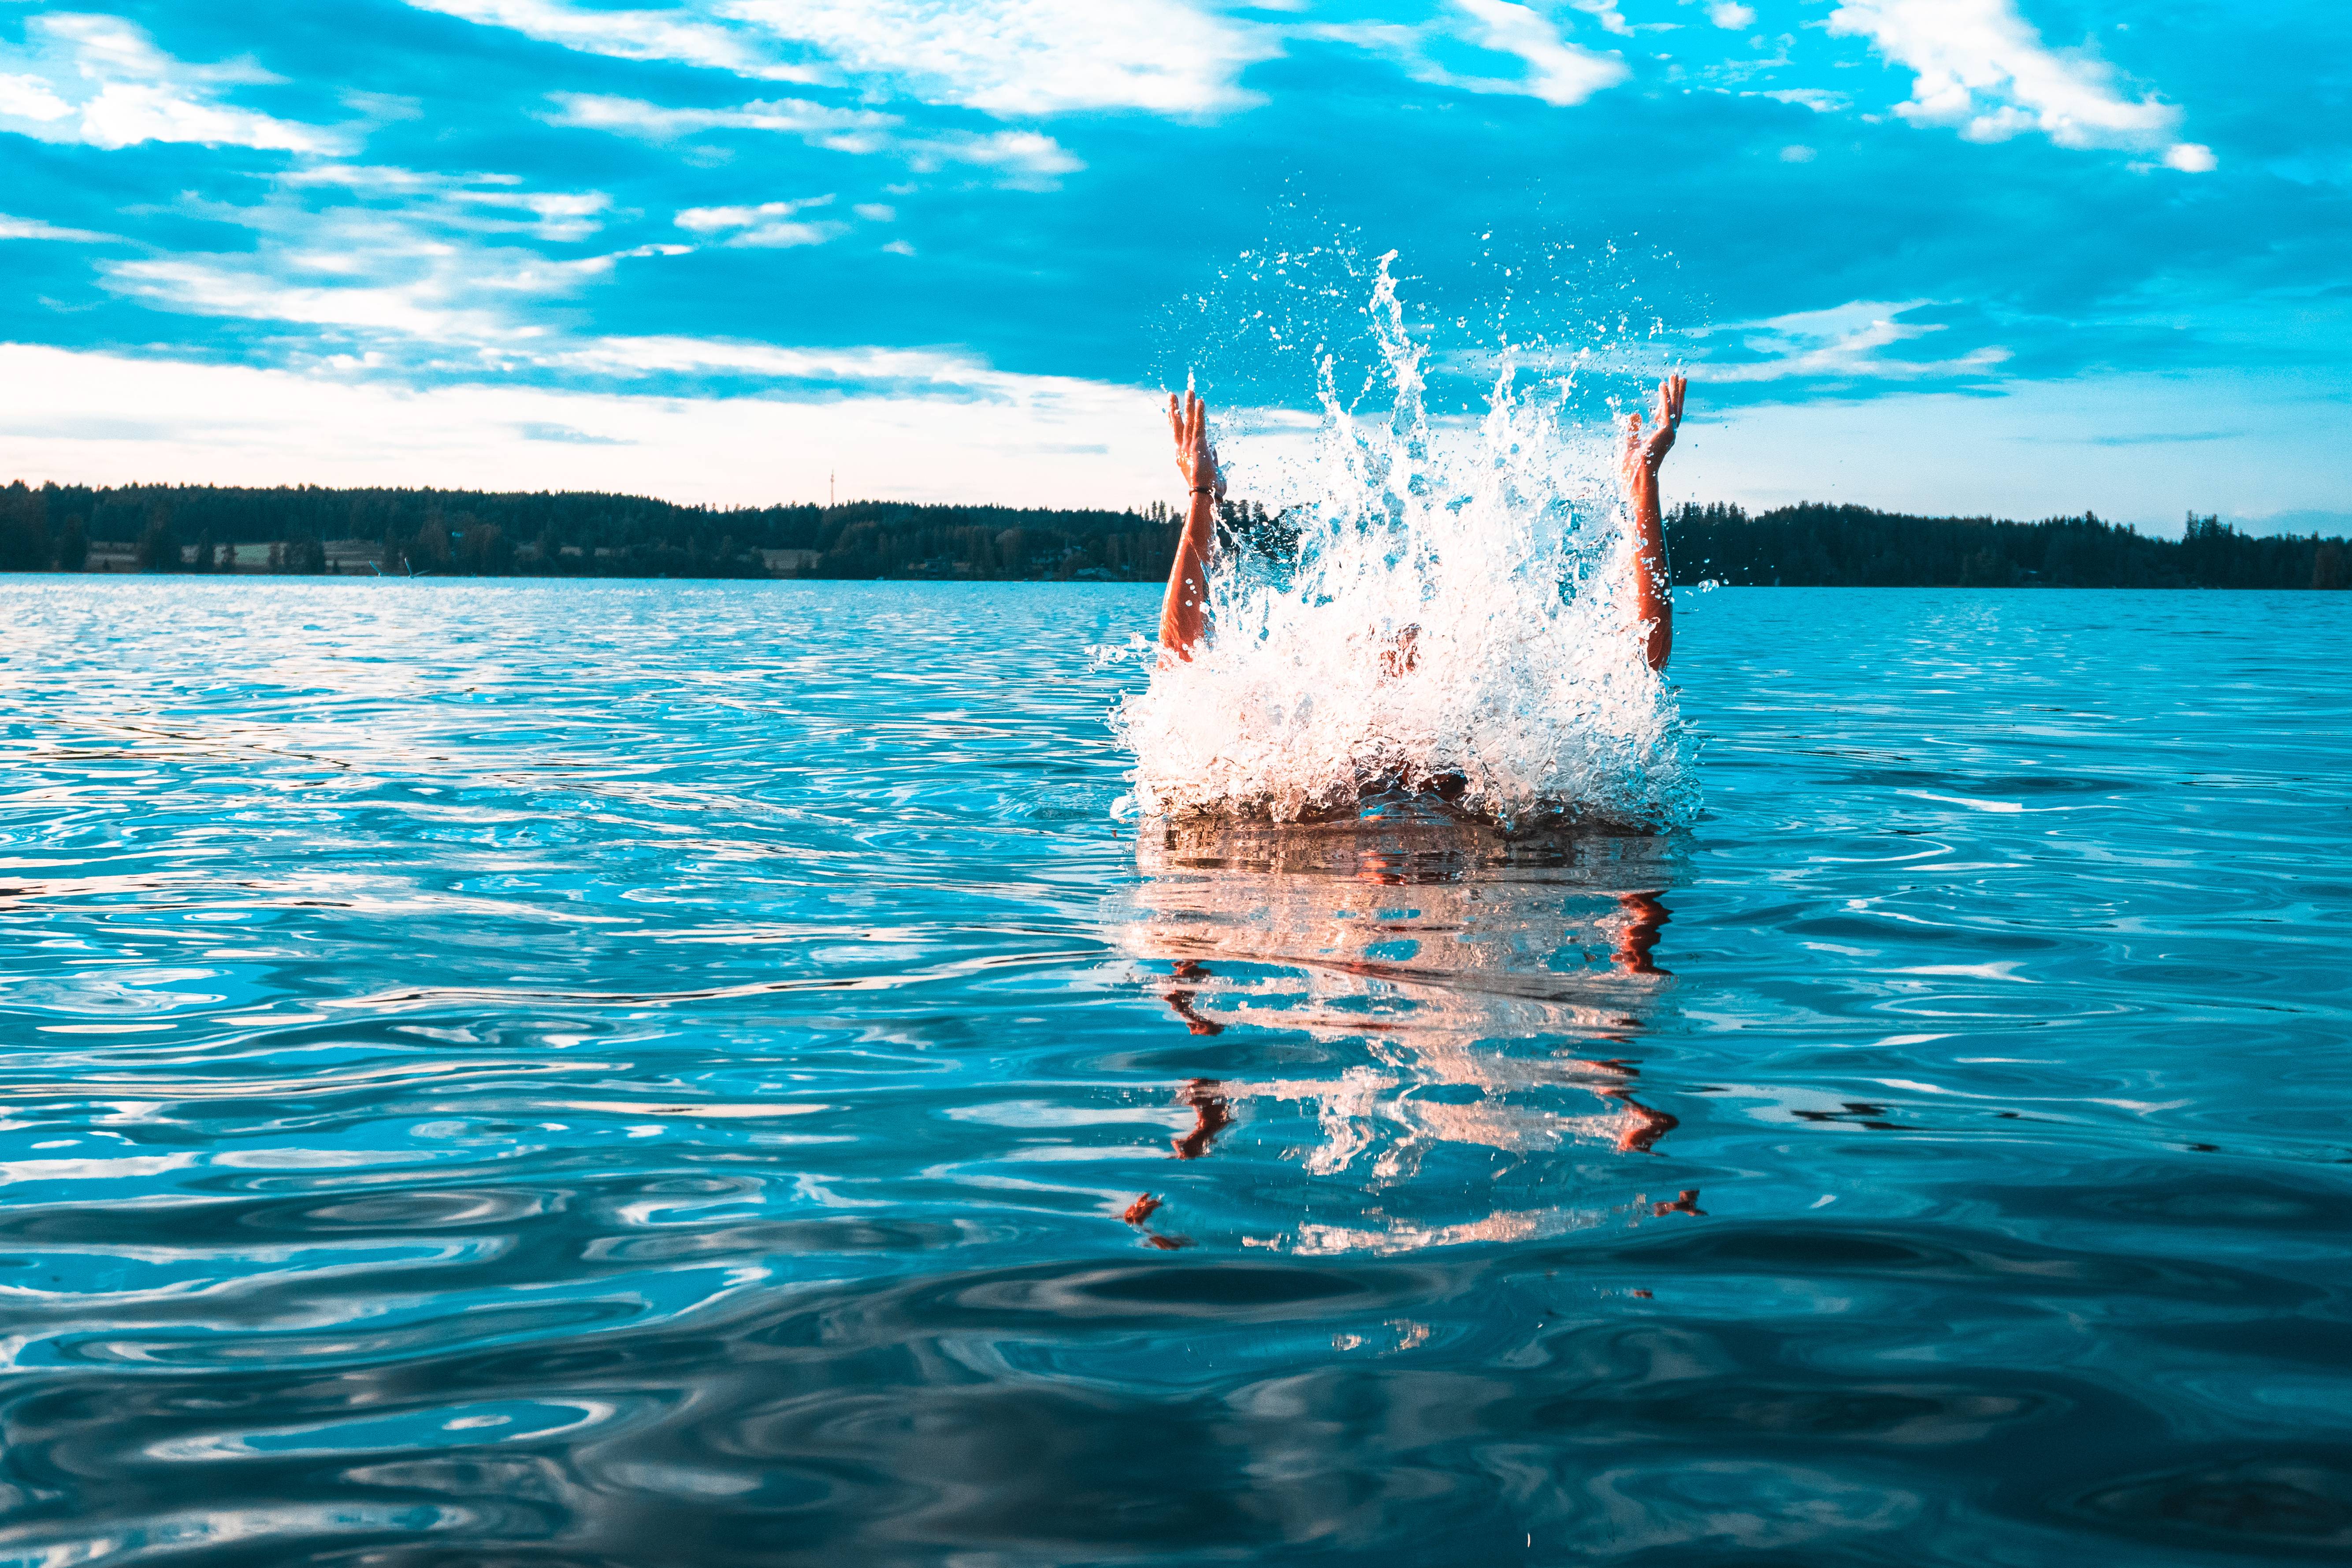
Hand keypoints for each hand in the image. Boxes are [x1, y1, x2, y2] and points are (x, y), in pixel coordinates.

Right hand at [1168, 389, 1224, 503]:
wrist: (1205, 495)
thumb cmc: (1208, 489)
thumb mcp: (1209, 470)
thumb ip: (1210, 457)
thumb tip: (1213, 448)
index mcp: (1182, 456)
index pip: (1176, 434)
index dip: (1174, 421)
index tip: (1171, 410)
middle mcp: (1182, 450)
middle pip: (1177, 425)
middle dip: (1174, 408)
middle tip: (1171, 395)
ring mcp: (1189, 447)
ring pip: (1188, 421)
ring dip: (1188, 405)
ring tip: (1189, 391)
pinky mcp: (1198, 445)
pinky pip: (1199, 425)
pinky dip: (1200, 412)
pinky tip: (1200, 401)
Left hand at [1620, 374, 1685, 488]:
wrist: (1636, 477)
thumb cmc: (1633, 467)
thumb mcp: (1630, 442)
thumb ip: (1633, 428)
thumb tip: (1635, 414)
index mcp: (1662, 437)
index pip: (1667, 414)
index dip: (1667, 400)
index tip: (1666, 387)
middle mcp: (1669, 435)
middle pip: (1675, 408)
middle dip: (1677, 392)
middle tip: (1680, 377)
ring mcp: (1669, 434)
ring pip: (1674, 407)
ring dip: (1674, 390)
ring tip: (1676, 376)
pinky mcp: (1666, 432)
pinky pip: (1667, 410)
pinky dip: (1665, 397)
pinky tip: (1663, 385)